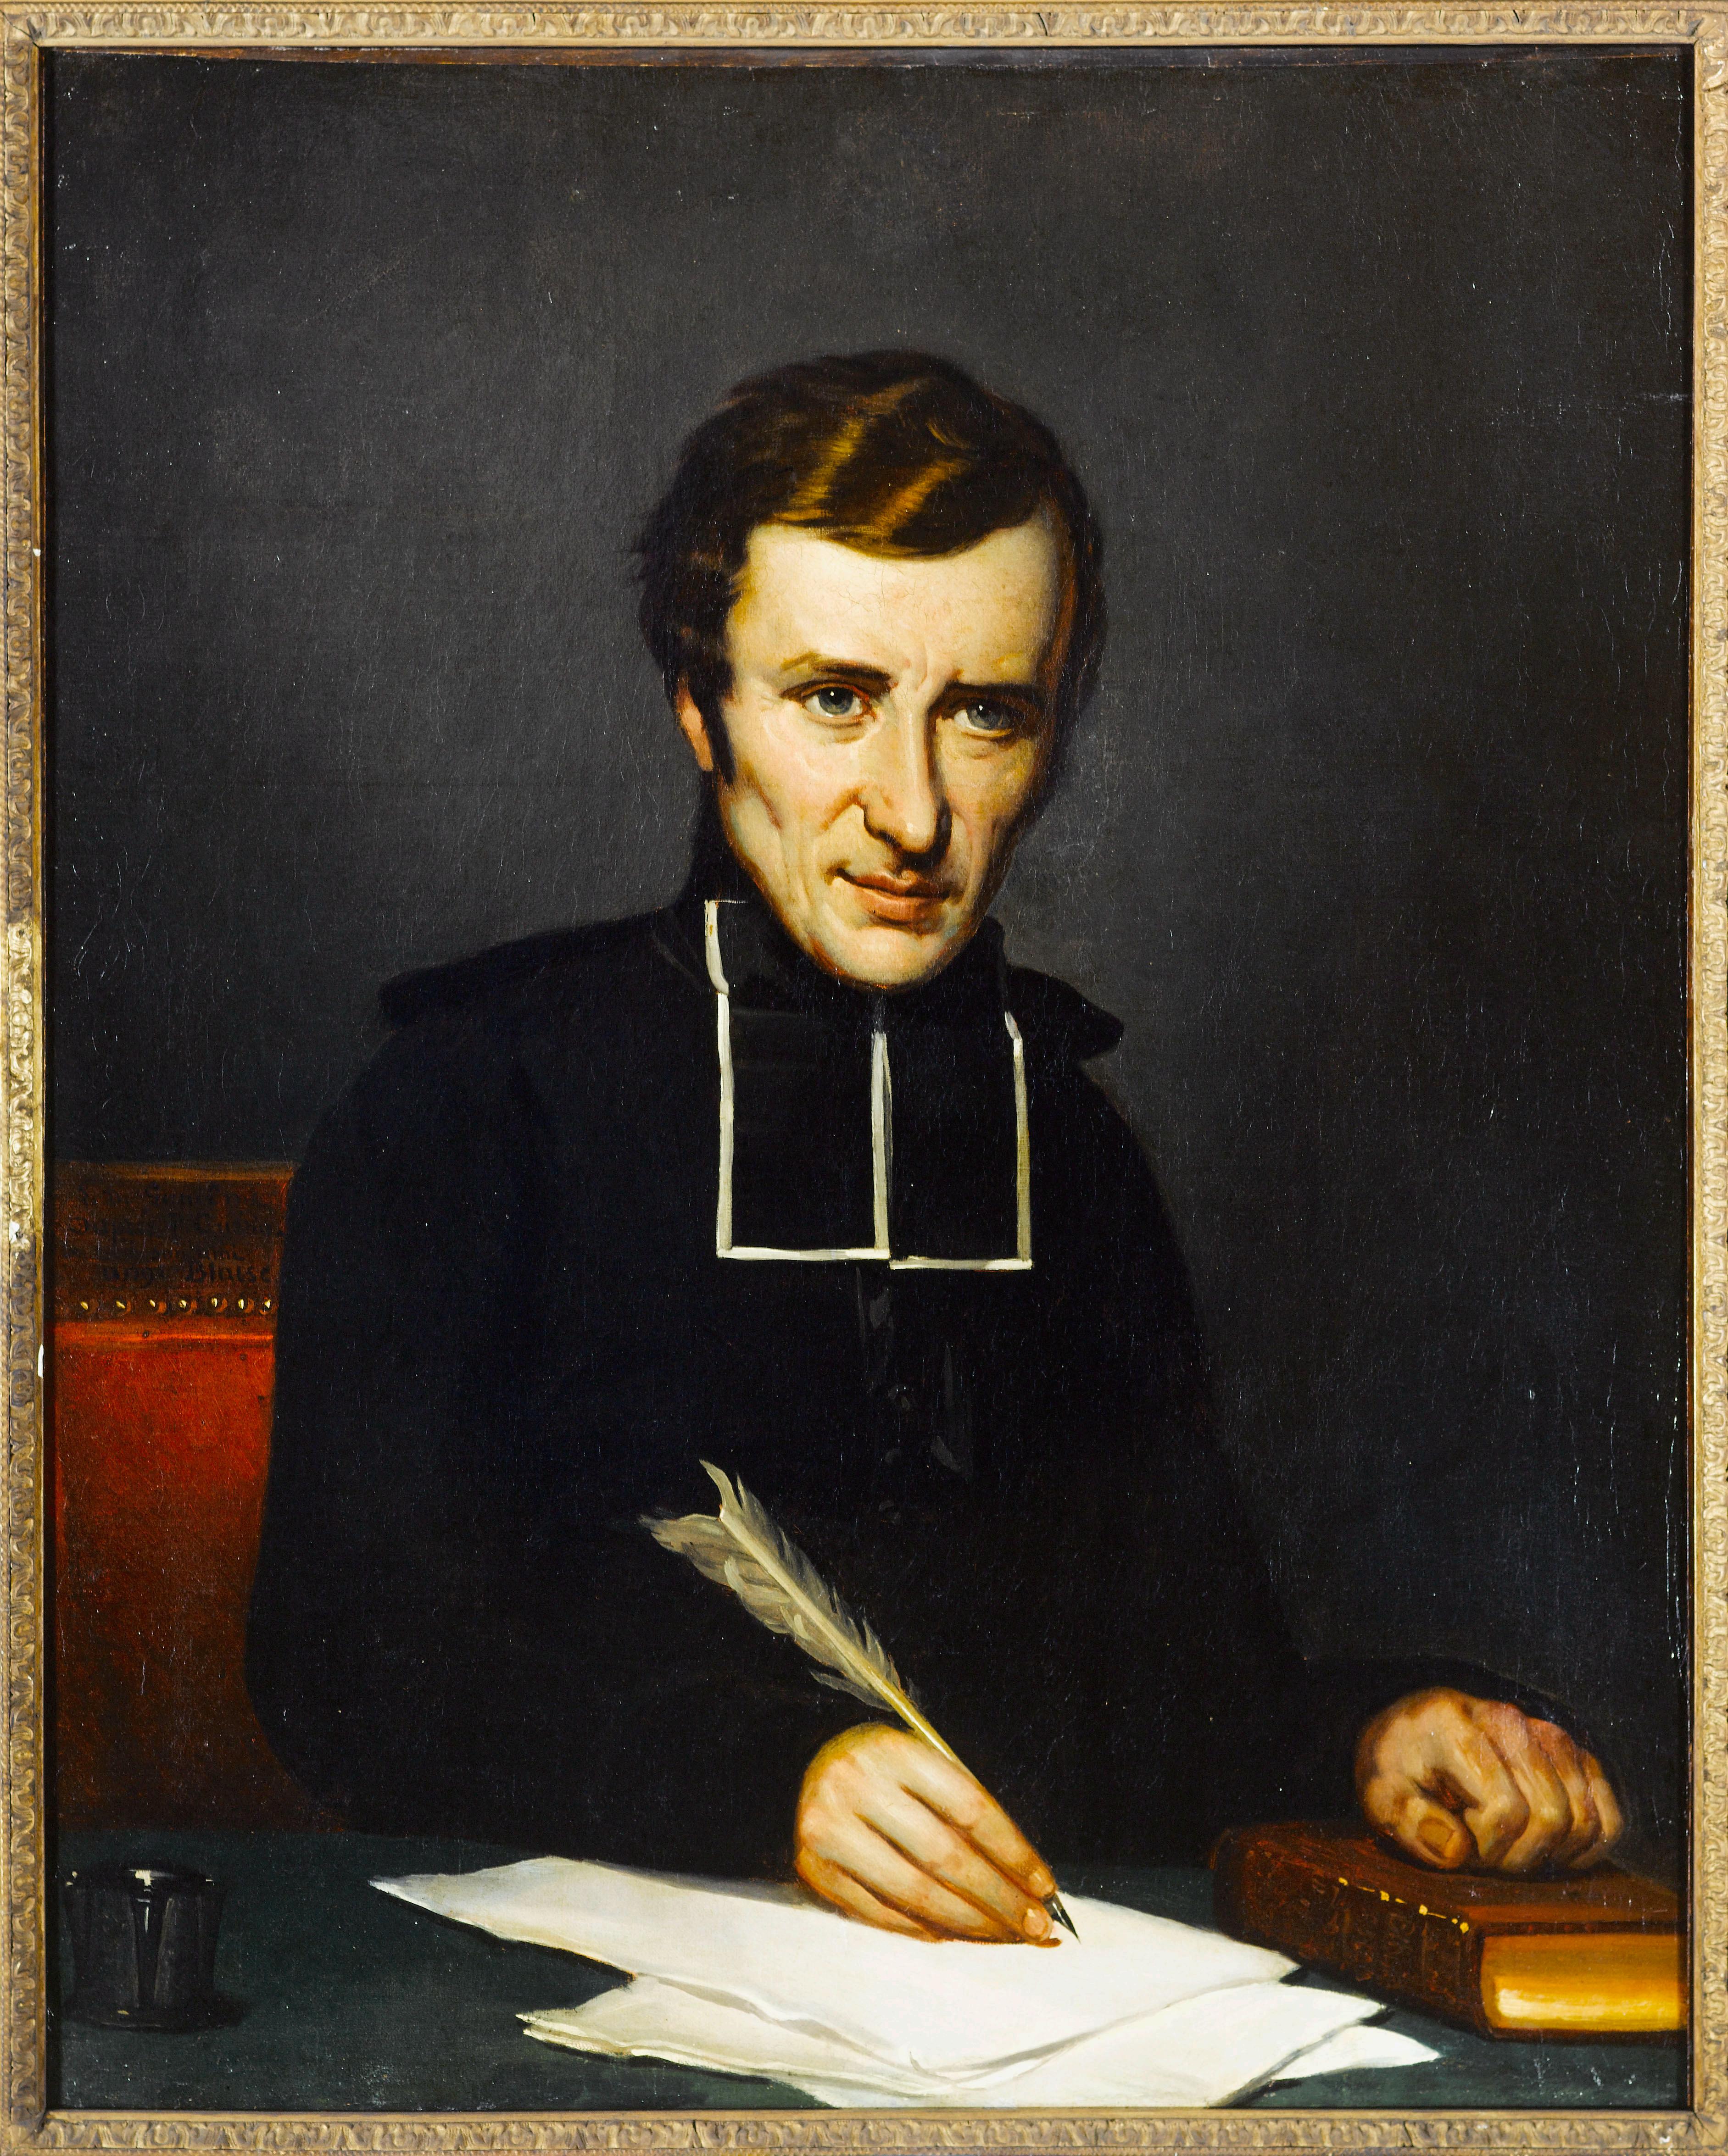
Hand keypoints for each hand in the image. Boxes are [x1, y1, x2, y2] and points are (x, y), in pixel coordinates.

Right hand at [795, 1723, 1058, 1941]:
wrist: (798, 1766)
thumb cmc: (882, 1770)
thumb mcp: (920, 1765)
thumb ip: (963, 1811)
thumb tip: (1023, 1879)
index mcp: (894, 1752)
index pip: (969, 1808)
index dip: (1013, 1851)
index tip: (1045, 1886)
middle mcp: (857, 1787)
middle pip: (945, 1856)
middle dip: (999, 1898)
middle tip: (1036, 1927)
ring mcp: (829, 1831)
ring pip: (915, 1893)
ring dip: (970, 1923)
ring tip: (1005, 1936)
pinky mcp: (814, 1871)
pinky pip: (880, 1914)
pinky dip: (924, 1929)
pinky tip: (954, 1934)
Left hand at [1356, 1688, 1622, 1872]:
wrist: (1412, 1733)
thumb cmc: (1398, 1767)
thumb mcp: (1379, 1792)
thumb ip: (1406, 1819)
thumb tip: (1456, 1849)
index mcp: (1458, 1724)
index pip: (1505, 1809)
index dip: (1485, 1848)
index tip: (1458, 1846)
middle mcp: (1511, 1721)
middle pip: (1551, 1817)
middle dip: (1516, 1855)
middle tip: (1483, 1851)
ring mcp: (1547, 1733)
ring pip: (1585, 1818)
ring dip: (1549, 1852)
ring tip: (1507, 1843)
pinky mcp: (1573, 1754)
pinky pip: (1608, 1814)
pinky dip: (1589, 1845)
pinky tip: (1550, 1849)